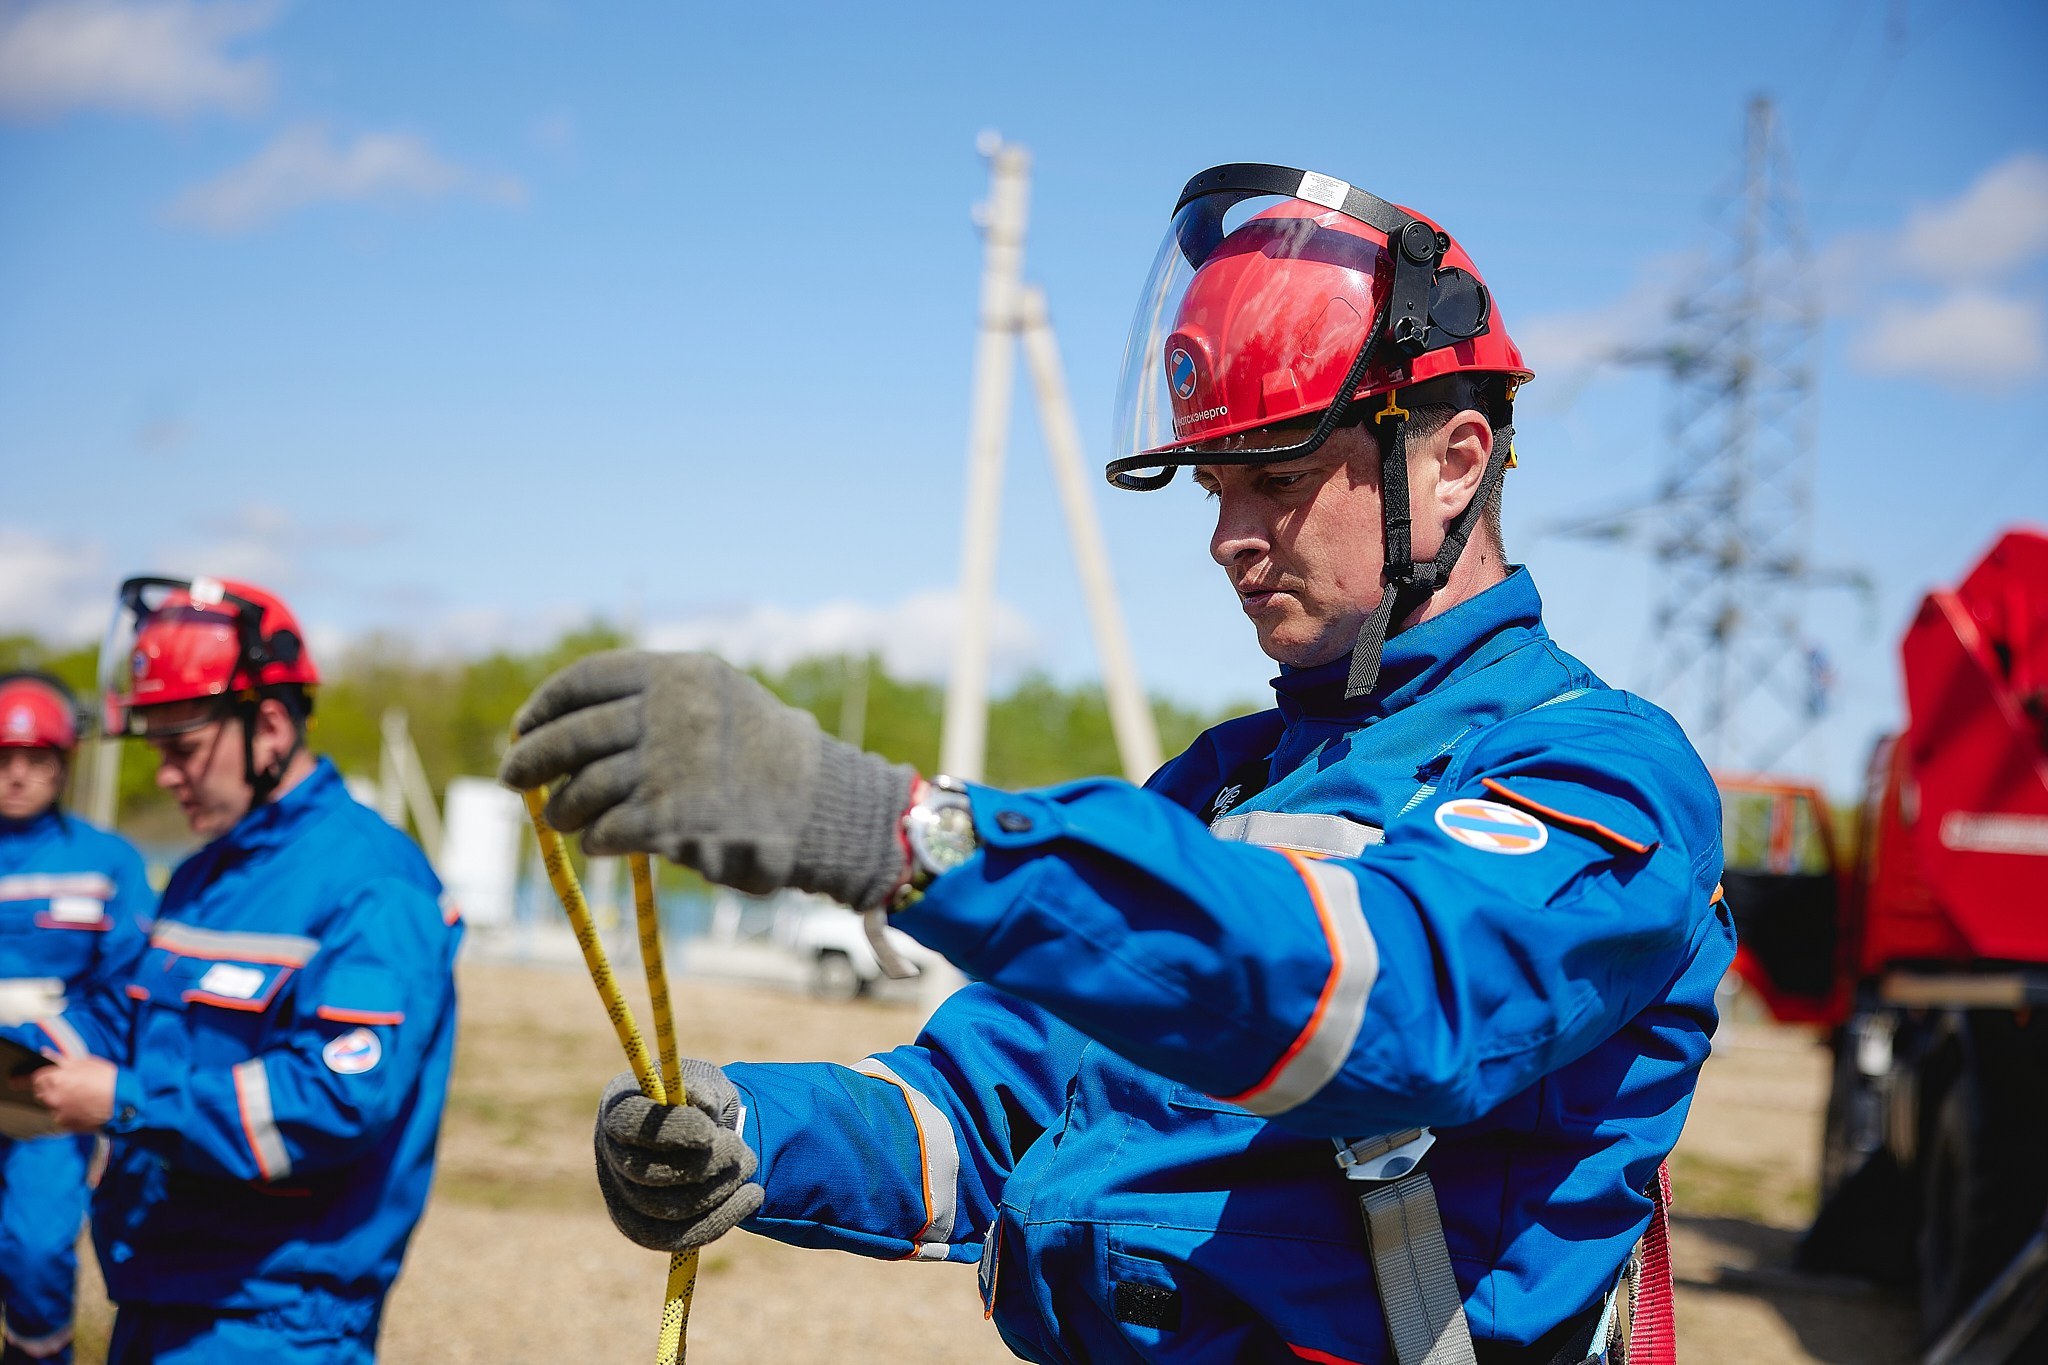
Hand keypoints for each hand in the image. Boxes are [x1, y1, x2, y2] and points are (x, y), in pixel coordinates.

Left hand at [30, 1054, 116, 1132]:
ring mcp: (58, 1113)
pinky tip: (84, 1106)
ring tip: (82, 1096)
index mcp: (55, 1079)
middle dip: (51, 1087)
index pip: (34, 1077)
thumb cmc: (109, 1080)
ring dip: (60, 1100)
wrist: (124, 1104)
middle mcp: (52, 1098)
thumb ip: (62, 1060)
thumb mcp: (87, 1062)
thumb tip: (46, 1054)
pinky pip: (61, 1116)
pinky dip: (69, 1111)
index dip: (39, 1076)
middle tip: (71, 1084)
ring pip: (52, 1105)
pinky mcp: (66, 1125)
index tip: (35, 1077)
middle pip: (41, 1092)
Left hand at [500, 650, 916, 910]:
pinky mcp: (668, 821)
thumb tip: (567, 728)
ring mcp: (667, 768)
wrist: (822, 806)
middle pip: (570, 735)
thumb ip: (655, 703)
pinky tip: (601, 841)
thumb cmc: (767, 756)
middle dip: (530, 758)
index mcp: (679, 675)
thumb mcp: (718, 700)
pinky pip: (604, 830)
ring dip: (563, 808)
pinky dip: (595, 838)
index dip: (544, 706)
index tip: (524, 726)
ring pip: (581, 789)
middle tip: (512, 776)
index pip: (586, 681)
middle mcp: (669, 714)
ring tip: (562, 817)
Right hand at [595, 1062, 763, 1250]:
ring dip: (719, 1189)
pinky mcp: (644, 1229)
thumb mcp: (704, 1081)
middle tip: (739, 1149)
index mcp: (619, 1110)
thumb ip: (703, 1089)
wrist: (702, 1132)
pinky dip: (721, 1220)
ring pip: (668, 1209)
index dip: (671, 1130)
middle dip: (705, 1163)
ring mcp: (623, 1198)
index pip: (630, 1125)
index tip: (710, 1131)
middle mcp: (611, 1156)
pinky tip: (752, 1197)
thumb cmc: (699, 1101)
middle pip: (649, 1174)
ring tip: (748, 1164)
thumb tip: (703, 1103)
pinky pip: (678, 1238)